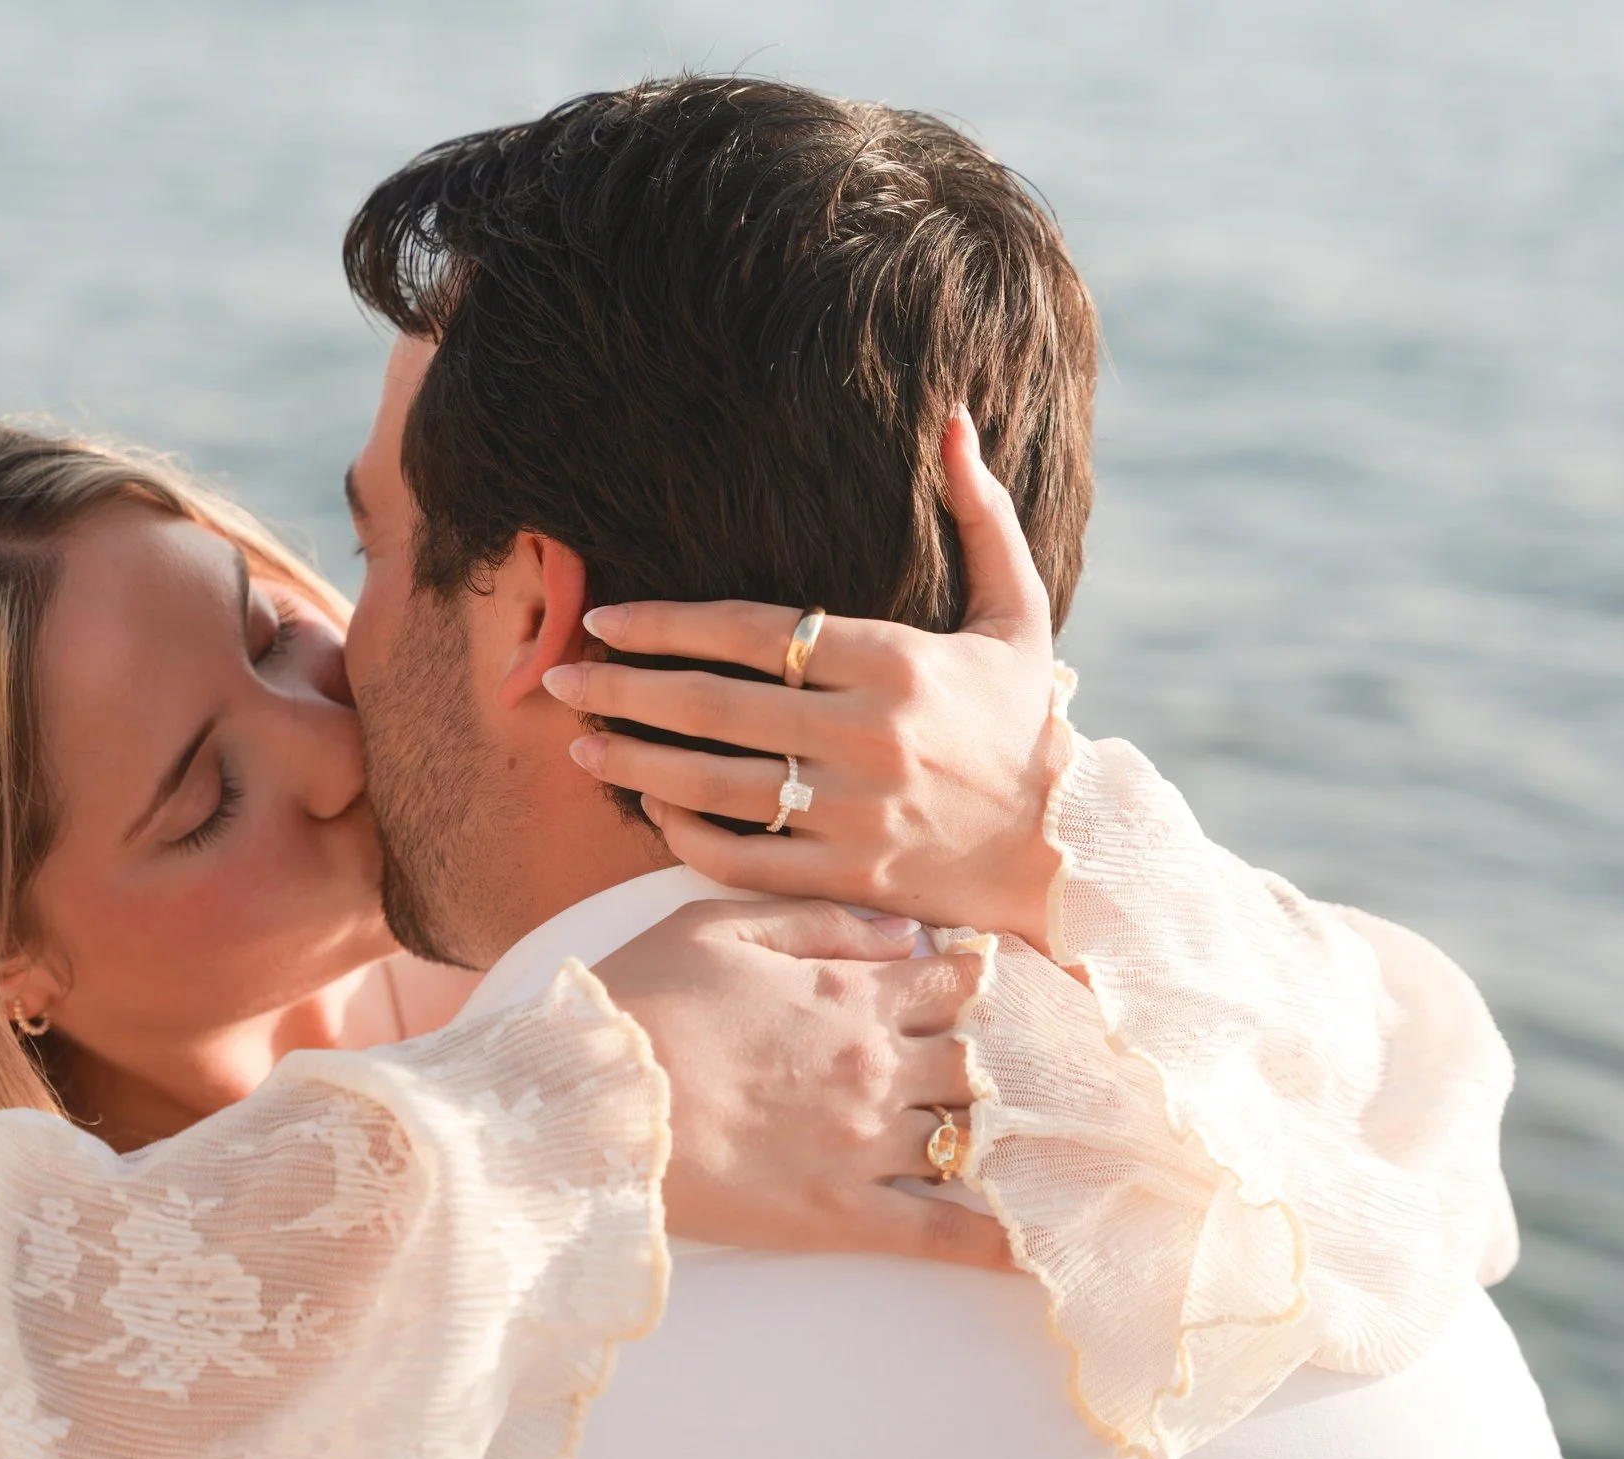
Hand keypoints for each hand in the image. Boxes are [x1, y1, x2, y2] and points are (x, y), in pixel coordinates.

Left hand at [545, 409, 1063, 949]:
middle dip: (622, 690)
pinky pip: (743, 858)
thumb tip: (953, 417)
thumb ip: (981, 515)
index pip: (753, 630)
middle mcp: (867, 736)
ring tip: (578, 747)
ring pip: (714, 785)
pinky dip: (687, 838)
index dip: (666, 623)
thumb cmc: (1027, 721)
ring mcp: (853, 813)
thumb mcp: (1019, 613)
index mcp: (897, 661)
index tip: (604, 617)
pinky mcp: (846, 876)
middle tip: (558, 678)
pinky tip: (653, 812)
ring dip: (634, 766)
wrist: (1065, 850)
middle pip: (714, 706)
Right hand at [594, 897, 1012, 1270]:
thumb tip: (908, 933)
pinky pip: (943, 1234)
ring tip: (1057, 1144)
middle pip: (990, 1059)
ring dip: (1020, 1139)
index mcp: (853, 992)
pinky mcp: (843, 1215)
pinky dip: (999, 1242)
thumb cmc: (641, 1002)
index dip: (999, 979)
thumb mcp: (718, 926)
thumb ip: (821, 922)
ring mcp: (868, 1145)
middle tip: (1049, 1067)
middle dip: (1021, 1059)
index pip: (964, 979)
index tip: (1022, 986)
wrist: (591, 1104)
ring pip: (981, 1140)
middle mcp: (879, 1066)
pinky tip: (1044, 1247)